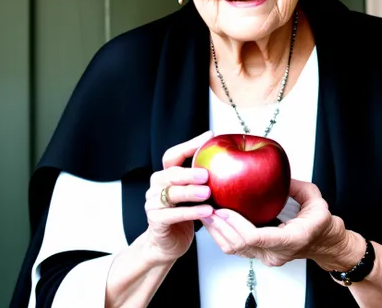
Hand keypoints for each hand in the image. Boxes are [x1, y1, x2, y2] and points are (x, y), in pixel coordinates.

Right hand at [143, 131, 214, 264]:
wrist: (167, 244)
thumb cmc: (184, 216)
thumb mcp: (194, 195)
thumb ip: (202, 180)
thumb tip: (228, 160)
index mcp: (165, 175)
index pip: (173, 155)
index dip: (190, 145)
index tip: (210, 137)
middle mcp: (156, 186)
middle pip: (171, 174)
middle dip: (189, 173)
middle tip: (206, 174)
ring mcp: (153, 203)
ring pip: (171, 194)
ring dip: (190, 192)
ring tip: (208, 193)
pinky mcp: (156, 221)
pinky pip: (173, 215)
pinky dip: (191, 212)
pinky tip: (206, 211)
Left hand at [201, 178, 362, 269]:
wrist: (325, 243)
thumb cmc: (322, 223)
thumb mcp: (315, 199)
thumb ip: (296, 186)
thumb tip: (276, 172)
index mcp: (290, 239)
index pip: (256, 238)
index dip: (236, 224)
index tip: (223, 209)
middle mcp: (275, 252)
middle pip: (238, 244)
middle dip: (219, 226)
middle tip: (206, 205)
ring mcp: (266, 256)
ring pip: (233, 248)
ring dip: (216, 231)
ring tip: (204, 210)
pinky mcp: (259, 254)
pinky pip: (235, 247)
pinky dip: (221, 233)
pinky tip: (214, 218)